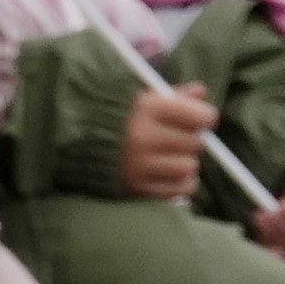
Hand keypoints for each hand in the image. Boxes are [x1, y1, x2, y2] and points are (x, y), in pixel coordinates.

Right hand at [120, 78, 218, 197]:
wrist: (79, 142)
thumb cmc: (119, 116)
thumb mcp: (145, 98)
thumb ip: (175, 95)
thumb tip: (201, 92)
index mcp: (147, 108)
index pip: (199, 116)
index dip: (205, 117)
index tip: (201, 118)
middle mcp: (143, 137)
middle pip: (195, 143)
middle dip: (193, 139)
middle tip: (180, 137)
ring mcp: (139, 166)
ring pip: (188, 168)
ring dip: (186, 162)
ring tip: (174, 156)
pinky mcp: (137, 189)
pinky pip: (178, 190)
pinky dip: (181, 183)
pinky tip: (172, 174)